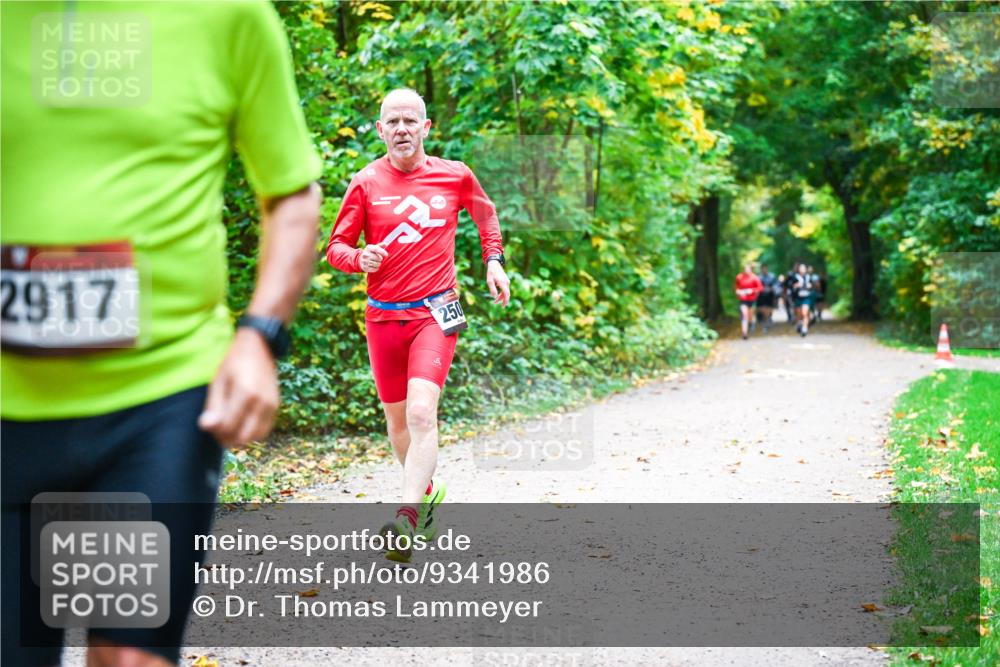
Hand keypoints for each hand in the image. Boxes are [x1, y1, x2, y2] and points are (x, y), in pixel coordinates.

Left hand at [198, 328, 279, 447]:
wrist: (259, 348)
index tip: (208, 422)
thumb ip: (213, 406)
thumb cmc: (234, 362)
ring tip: (229, 426)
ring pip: (255, 437)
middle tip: (217, 427)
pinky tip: (241, 423)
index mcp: (245, 393)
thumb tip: (206, 427)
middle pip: (242, 437)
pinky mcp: (276, 407)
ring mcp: (271, 405)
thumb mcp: (218, 381)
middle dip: (226, 438)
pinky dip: (252, 433)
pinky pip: (264, 431)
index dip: (214, 430)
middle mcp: (262, 402)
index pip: (228, 427)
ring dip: (240, 437)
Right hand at [359, 243, 387, 272]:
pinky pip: (375, 269)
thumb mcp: (374, 248)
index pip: (376, 249)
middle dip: (380, 259)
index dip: (382, 252)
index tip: (386, 255)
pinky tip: (374, 266)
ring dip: (379, 264)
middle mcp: (365, 254)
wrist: (361, 260)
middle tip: (378, 258)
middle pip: (378, 258)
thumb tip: (386, 244)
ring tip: (376, 262)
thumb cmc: (371, 253)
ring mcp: (364, 261)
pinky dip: (376, 268)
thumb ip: (380, 246)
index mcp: (368, 248)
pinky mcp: (365, 267)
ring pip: (377, 264)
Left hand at [486, 260, 510, 305]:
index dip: (505, 301)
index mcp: (502, 283)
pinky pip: (505, 289)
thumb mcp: (489, 281)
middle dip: (502, 300)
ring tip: (495, 300)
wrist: (494, 264)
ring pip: (506, 291)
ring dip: (501, 296)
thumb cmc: (491, 272)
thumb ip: (492, 289)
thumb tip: (495, 297)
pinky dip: (502, 293)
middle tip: (497, 304)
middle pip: (506, 294)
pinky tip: (497, 293)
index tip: (503, 306)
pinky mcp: (506, 281)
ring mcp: (507, 281)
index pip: (506, 294)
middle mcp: (506, 283)